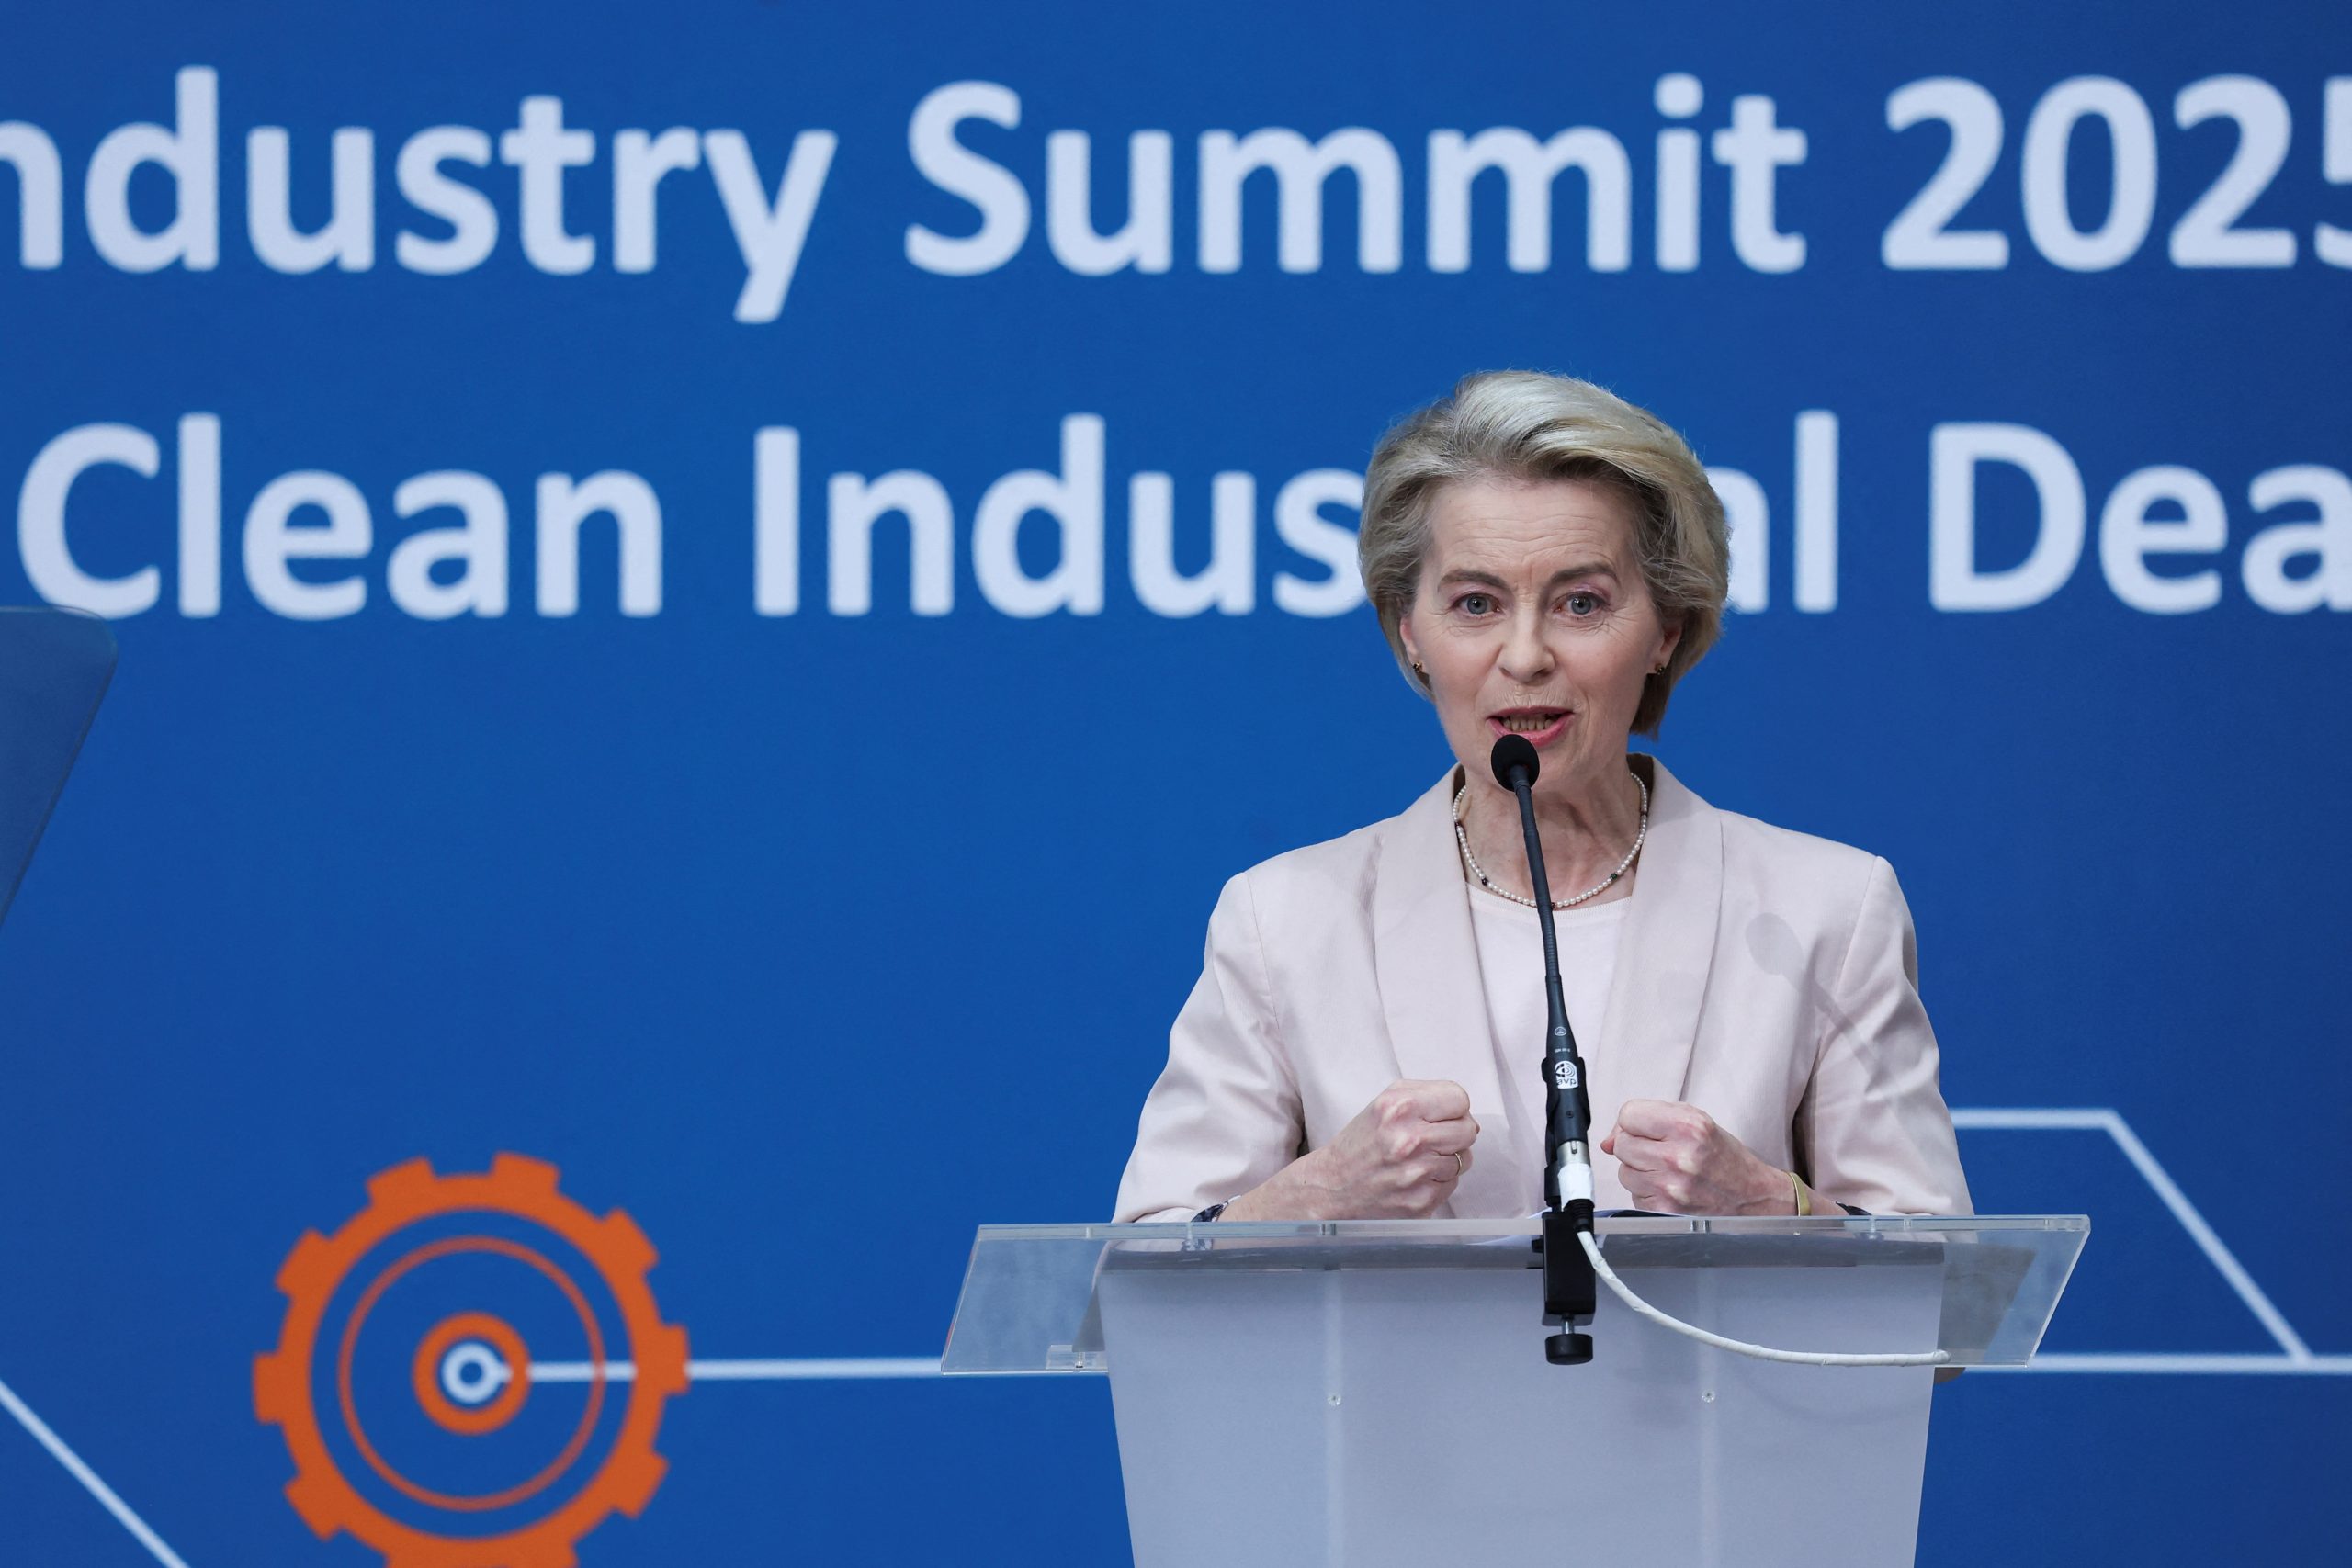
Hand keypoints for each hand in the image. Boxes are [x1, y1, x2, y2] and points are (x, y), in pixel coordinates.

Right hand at [1227, 1080, 1478, 1220]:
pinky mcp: (1421, 1200)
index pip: (1459, 1098)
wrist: (1332, 1187)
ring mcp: (1417, 1173)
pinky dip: (1437, 1181)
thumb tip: (1466, 1113)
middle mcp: (1410, 1139)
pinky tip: (1413, 1178)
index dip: (1452, 1106)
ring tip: (1418, 1159)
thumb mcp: (1384, 1102)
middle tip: (1430, 1138)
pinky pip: (1452, 1184)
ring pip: (1463, 1158)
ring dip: (1446, 1158)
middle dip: (1454, 1132)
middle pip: (1468, 1129)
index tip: (1440, 1114)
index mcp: (1400, 1107)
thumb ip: (1426, 1095)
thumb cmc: (1360, 1142)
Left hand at [1601, 1098, 1791, 1214]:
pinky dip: (1647, 1191)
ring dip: (1640, 1170)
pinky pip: (1634, 1195)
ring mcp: (1670, 1187)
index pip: (1628, 1114)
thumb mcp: (1695, 1123)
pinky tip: (1670, 1188)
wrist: (1753, 1196)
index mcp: (1688, 1126)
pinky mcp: (1664, 1211)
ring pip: (1624, 1171)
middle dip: (1635, 1145)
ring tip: (1668, 1171)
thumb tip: (1607, 1141)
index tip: (1648, 1128)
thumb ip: (1649, 1121)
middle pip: (1622, 1144)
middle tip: (1661, 1151)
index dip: (1635, 1121)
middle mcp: (1678, 1157)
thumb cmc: (1724, 1157)